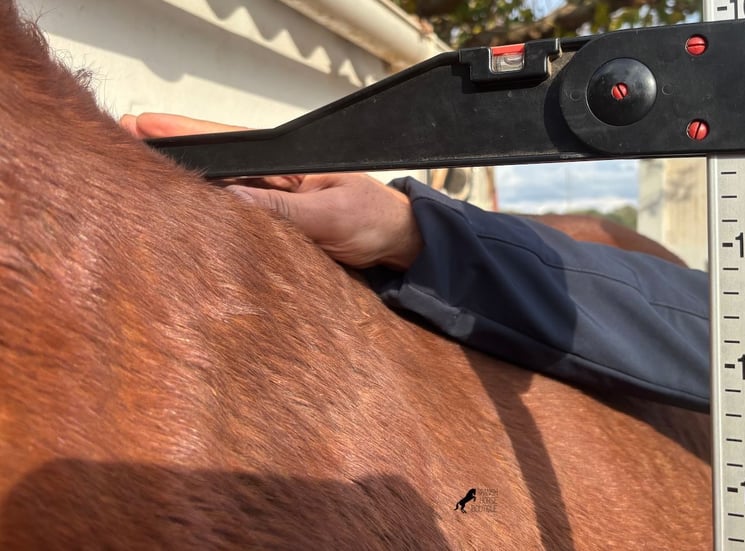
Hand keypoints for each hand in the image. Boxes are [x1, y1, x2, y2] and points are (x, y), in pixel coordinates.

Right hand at [121, 113, 422, 269]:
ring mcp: (272, 200)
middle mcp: (274, 177)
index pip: (227, 141)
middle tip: (125, 155)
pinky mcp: (275, 226)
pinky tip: (185, 223)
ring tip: (143, 188)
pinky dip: (210, 220)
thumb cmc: (373, 218)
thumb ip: (283, 212)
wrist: (396, 244)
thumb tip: (232, 199)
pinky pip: (235, 219)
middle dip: (173, 158)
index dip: (183, 134)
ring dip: (187, 190)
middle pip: (215, 164)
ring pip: (220, 192)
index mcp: (287, 162)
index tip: (141, 127)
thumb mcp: (330, 216)